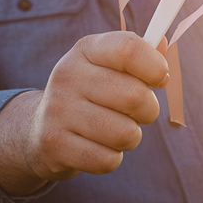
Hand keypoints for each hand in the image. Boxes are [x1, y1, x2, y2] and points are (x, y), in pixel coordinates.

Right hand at [0, 31, 168, 194]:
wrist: (38, 128)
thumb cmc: (90, 92)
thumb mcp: (108, 65)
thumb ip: (140, 53)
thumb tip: (164, 43)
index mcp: (86, 49)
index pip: (128, 48)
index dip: (155, 66)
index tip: (160, 79)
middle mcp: (68, 75)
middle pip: (135, 96)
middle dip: (148, 110)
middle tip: (137, 112)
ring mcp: (58, 110)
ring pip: (125, 133)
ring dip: (130, 137)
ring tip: (115, 130)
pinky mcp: (55, 145)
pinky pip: (107, 160)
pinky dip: (111, 158)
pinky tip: (97, 147)